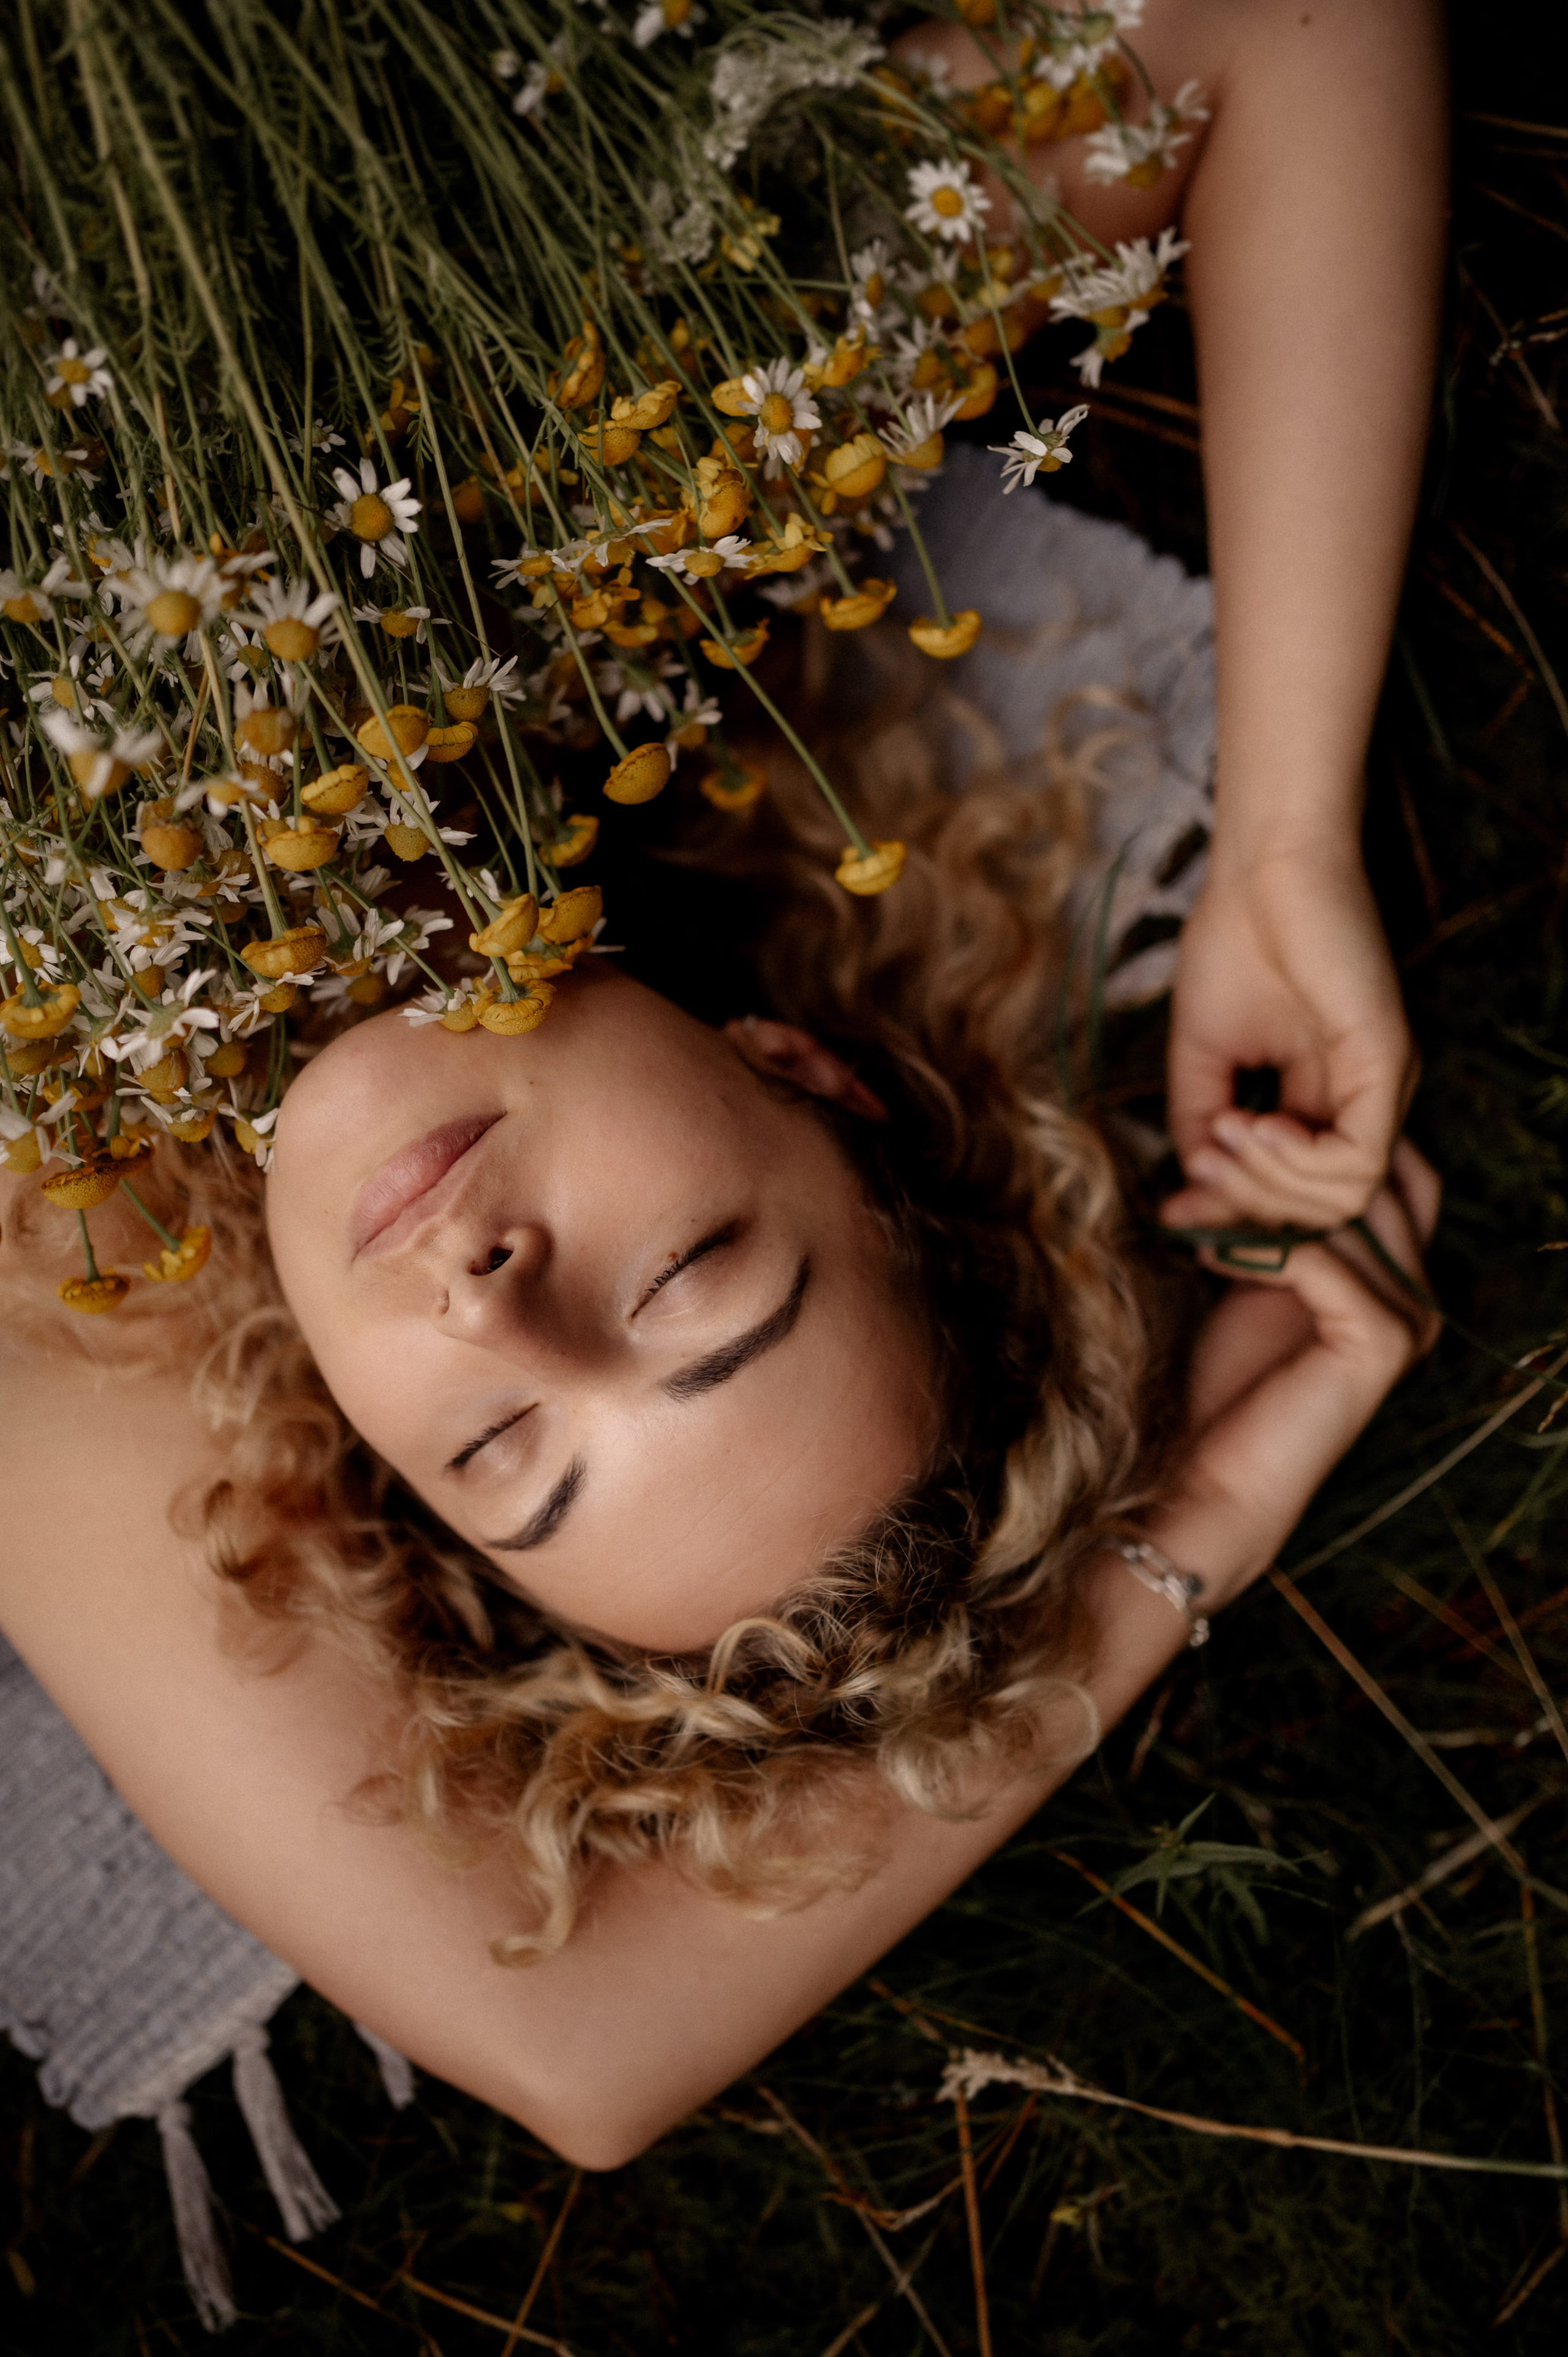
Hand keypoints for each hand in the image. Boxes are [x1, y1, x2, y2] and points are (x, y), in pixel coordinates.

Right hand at [1162, 845, 1414, 1232]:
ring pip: (1342, 1199)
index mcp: (1329, 1102)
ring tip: (1226, 1131)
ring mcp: (1382, 1084)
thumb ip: (1200, 1124)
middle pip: (1322, 1212)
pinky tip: (1253, 1123)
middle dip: (1249, 1205)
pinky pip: (1356, 1161)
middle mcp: (1366, 1102)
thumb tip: (1192, 1193)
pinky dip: (1295, 1161)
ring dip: (1268, 1183)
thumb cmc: (1235, 942)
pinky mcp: (1386, 1061)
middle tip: (1205, 1159)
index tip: (1179, 1213)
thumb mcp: (1203, 1057)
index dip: (1239, 1218)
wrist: (1260, 868)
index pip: (1301, 1199)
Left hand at [1175, 1141, 1439, 1596]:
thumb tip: (1238, 1128)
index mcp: (1394, 1270)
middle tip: (1206, 1137)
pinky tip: (1201, 1248)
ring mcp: (1406, 1319)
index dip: (1310, 1136)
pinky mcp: (1379, 1343)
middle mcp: (1416, 1292)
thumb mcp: (1250, 1275)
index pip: (1385, 1165)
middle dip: (1277, 1153)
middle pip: (1363, 1180)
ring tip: (1188, 1180)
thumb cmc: (1221, 1381)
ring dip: (1254, 1190)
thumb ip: (1270, 1216)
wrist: (1209, 1480)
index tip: (1229, 1120)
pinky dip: (1255, 1245)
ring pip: (1340, 1213)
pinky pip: (1321, 1260)